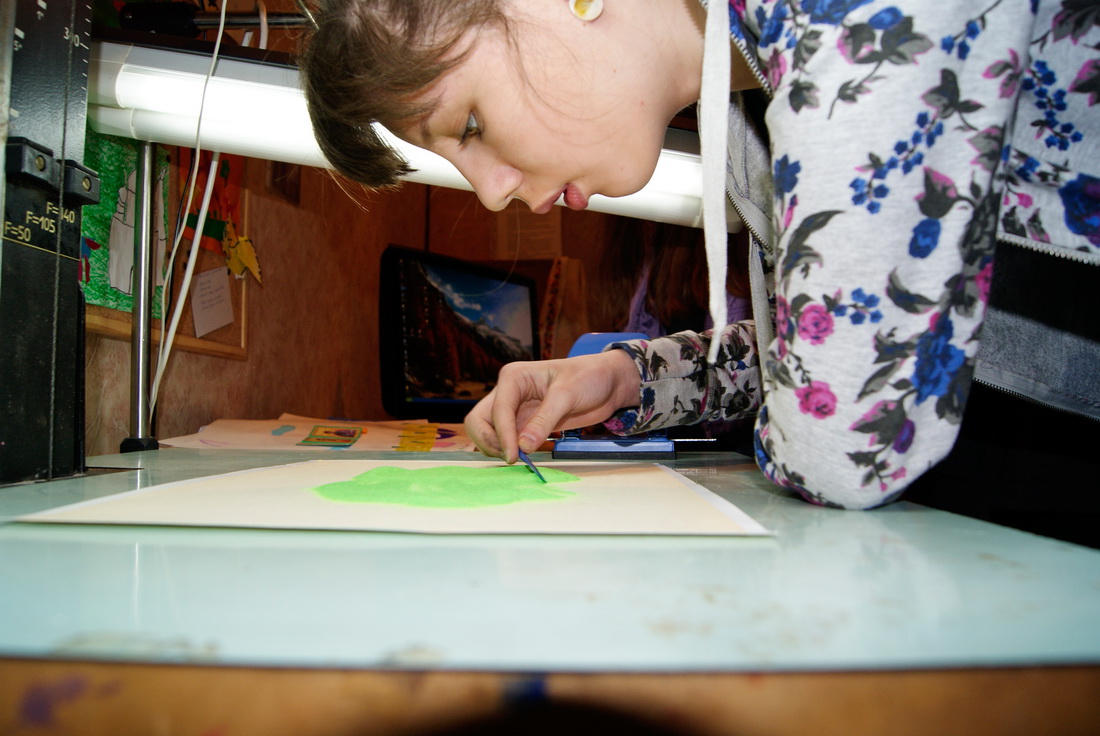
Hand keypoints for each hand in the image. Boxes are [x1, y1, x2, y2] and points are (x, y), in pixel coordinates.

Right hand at [464, 350, 641, 462]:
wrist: (608, 383)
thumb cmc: (589, 377)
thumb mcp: (567, 395)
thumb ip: (544, 420)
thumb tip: (523, 447)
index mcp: (514, 377)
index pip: (498, 410)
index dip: (502, 435)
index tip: (514, 456)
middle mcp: (509, 393)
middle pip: (479, 421)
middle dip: (489, 441)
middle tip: (511, 458)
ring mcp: (516, 410)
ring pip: (489, 433)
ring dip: (497, 449)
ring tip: (520, 460)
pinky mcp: (526, 425)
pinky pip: (507, 441)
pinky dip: (509, 451)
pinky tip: (525, 458)